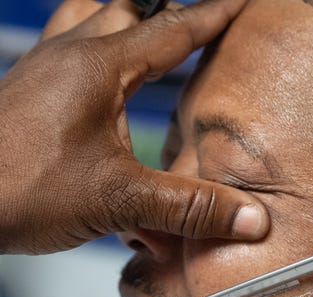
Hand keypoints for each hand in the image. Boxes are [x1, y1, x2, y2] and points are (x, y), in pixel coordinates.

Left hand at [0, 0, 268, 254]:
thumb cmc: (16, 189)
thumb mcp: (119, 200)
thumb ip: (188, 207)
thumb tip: (250, 219)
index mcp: (97, 68)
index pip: (171, 29)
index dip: (212, 15)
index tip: (240, 2)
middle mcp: (67, 57)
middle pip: (126, 11)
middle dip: (166, 17)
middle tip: (196, 30)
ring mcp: (40, 71)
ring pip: (87, 21)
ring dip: (122, 26)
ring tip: (148, 45)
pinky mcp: (24, 93)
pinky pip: (63, 50)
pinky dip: (91, 52)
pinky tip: (100, 87)